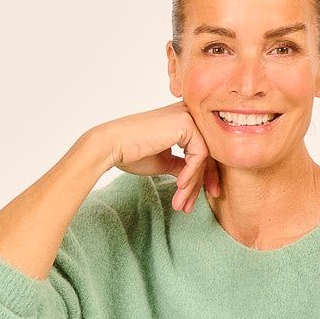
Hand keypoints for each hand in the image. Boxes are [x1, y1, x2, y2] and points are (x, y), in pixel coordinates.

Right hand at [97, 101, 219, 211]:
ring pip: (203, 157)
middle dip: (202, 183)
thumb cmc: (132, 152)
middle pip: (207, 153)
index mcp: (182, 120)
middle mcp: (187, 113)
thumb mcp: (164, 162)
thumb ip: (182, 166)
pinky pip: (199, 154)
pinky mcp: (186, 122)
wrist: (112, 146)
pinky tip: (179, 187)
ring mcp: (188, 115)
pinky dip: (190, 174)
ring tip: (181, 203)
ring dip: (192, 184)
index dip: (204, 174)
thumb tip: (197, 177)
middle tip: (193, 205)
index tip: (204, 194)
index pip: (202, 149)